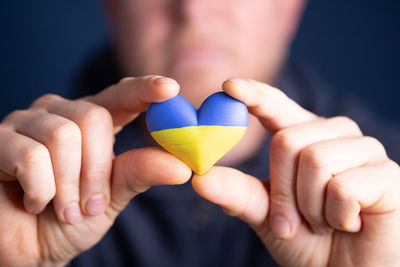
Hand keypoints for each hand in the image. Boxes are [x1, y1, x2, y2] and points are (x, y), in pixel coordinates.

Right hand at [0, 76, 191, 265]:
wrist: (32, 248)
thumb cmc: (74, 218)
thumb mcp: (114, 196)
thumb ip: (141, 174)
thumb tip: (182, 166)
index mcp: (92, 122)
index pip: (121, 96)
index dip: (145, 90)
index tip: (171, 88)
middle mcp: (60, 113)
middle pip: (92, 117)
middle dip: (96, 170)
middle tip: (90, 204)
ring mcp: (27, 122)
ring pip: (62, 135)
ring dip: (69, 185)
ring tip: (63, 209)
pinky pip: (30, 157)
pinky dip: (41, 190)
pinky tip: (34, 202)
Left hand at [192, 79, 399, 266]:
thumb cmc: (306, 240)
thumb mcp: (264, 215)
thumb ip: (236, 193)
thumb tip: (198, 177)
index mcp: (303, 137)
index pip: (276, 106)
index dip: (254, 94)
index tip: (229, 86)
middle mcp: (334, 135)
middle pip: (287, 141)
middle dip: (282, 192)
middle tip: (292, 221)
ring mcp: (364, 151)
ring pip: (315, 161)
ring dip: (310, 208)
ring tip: (324, 222)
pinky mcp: (388, 175)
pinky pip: (344, 187)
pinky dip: (336, 216)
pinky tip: (349, 224)